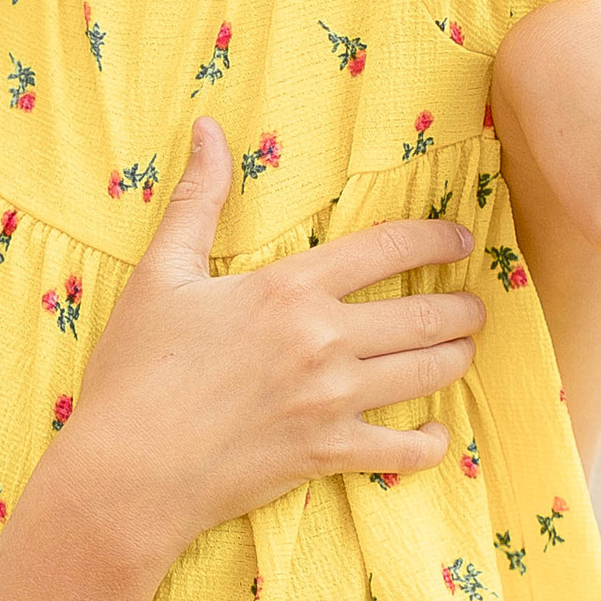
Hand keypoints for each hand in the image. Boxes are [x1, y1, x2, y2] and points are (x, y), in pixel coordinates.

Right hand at [56, 118, 484, 561]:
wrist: (127, 471)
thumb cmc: (135, 371)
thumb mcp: (161, 275)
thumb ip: (196, 201)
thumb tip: (207, 129)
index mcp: (288, 290)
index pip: (387, 249)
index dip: (435, 239)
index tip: (460, 239)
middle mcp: (324, 341)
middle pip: (425, 315)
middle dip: (462, 307)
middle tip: (472, 305)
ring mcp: (332, 402)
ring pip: (429, 373)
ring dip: (457, 358)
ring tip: (463, 350)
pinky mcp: (329, 455)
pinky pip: (407, 449)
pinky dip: (432, 441)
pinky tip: (437, 430)